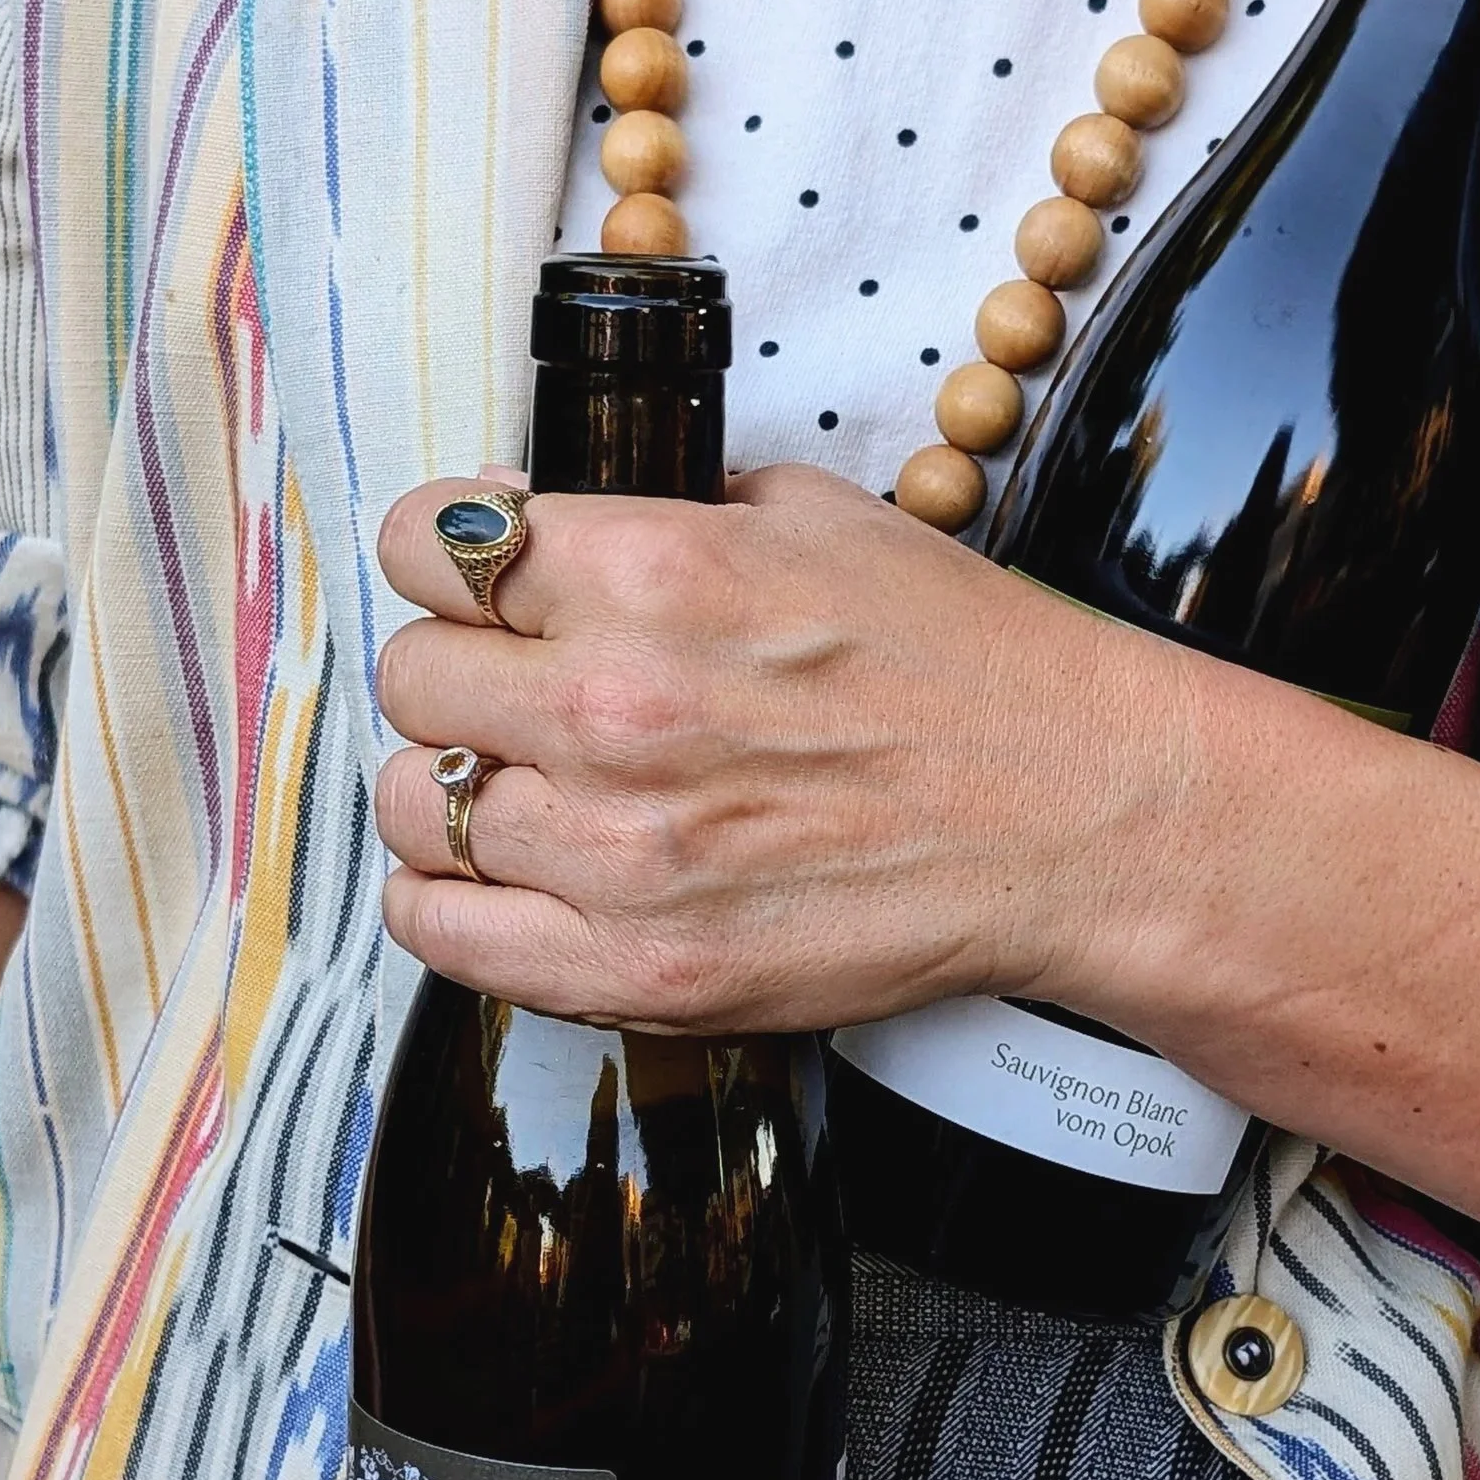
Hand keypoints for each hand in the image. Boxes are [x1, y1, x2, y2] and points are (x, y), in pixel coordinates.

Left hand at [373, 463, 1178, 1032]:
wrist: (1071, 817)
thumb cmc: (961, 669)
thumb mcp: (817, 520)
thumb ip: (663, 512)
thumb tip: (529, 521)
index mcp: (652, 572)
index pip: (429, 544)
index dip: (444, 558)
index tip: (471, 583)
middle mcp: (615, 707)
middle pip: (409, 676)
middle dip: (455, 672)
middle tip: (513, 690)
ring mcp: (618, 851)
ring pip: (412, 803)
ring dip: (453, 787)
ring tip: (521, 788)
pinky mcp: (638, 967)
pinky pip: (442, 932)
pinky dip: (445, 900)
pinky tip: (495, 876)